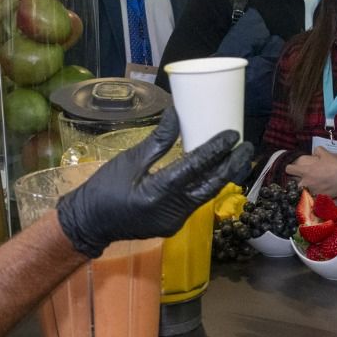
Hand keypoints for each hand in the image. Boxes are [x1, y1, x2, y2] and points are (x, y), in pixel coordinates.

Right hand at [57, 112, 253, 257]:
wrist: (90, 223)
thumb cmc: (105, 188)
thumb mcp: (129, 160)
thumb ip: (158, 141)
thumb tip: (177, 113)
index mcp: (158, 192)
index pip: (195, 168)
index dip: (217, 150)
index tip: (233, 135)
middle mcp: (172, 210)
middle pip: (211, 185)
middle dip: (231, 165)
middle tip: (247, 146)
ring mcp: (175, 220)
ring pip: (206, 195)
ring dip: (223, 175)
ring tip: (237, 156)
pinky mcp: (173, 223)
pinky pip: (196, 202)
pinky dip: (207, 185)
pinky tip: (216, 171)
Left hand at [286, 147, 336, 197]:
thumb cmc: (335, 165)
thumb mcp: (326, 154)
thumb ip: (318, 151)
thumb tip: (315, 151)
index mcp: (305, 171)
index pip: (289, 169)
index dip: (290, 168)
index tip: (293, 168)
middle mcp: (306, 182)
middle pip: (293, 184)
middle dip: (296, 182)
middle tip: (303, 179)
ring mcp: (312, 191)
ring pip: (302, 192)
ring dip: (304, 190)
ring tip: (310, 188)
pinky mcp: (318, 198)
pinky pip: (312, 199)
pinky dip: (314, 197)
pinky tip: (318, 194)